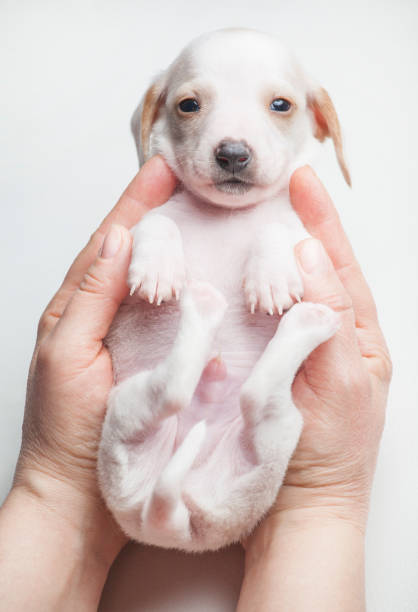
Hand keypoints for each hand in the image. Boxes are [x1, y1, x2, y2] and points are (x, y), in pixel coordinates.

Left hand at [13, 156, 176, 561]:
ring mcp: (134, 340)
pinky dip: (196, 299)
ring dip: (185, 253)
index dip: (137, 203)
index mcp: (79, 308)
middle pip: (138, 255)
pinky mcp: (158, 364)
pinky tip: (219, 288)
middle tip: (196, 187)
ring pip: (161, 286)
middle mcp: (107, 318)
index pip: (111, 242)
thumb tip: (118, 239)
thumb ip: (90, 297)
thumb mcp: (68, 355)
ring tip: (214, 224)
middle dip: (163, 216)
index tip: (165, 170)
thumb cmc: (65, 429)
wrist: (78, 495)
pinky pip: (179, 322)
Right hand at [255, 166, 391, 531]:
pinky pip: (262, 319)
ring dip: (272, 256)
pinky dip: (251, 293)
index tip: (302, 181)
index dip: (322, 220)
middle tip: (275, 189)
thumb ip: (329, 319)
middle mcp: (331, 335)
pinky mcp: (271, 363)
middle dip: (299, 226)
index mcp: (358, 336)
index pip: (339, 265)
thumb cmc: (330, 452)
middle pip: (316, 269)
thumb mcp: (343, 381)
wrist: (303, 506)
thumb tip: (310, 257)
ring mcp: (300, 348)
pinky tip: (236, 278)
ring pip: (288, 292)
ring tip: (253, 220)